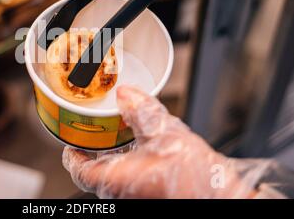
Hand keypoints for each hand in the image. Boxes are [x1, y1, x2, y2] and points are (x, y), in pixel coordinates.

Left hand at [63, 85, 270, 197]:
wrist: (220, 199)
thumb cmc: (193, 178)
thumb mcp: (164, 133)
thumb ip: (141, 110)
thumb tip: (126, 93)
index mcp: (113, 179)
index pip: (78, 169)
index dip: (72, 153)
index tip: (72, 141)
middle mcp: (119, 192)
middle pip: (94, 173)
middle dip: (95, 150)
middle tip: (97, 132)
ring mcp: (133, 196)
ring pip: (112, 177)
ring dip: (113, 157)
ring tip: (120, 136)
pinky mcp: (147, 195)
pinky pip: (128, 180)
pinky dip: (129, 164)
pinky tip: (143, 150)